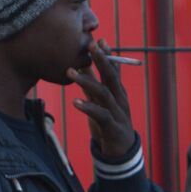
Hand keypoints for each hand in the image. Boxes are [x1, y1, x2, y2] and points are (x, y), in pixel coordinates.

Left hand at [68, 39, 136, 159]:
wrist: (120, 152)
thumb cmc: (108, 123)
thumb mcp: (100, 102)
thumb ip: (93, 84)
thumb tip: (82, 64)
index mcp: (117, 91)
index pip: (114, 69)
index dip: (107, 55)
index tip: (99, 39)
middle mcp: (119, 99)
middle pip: (111, 76)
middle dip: (102, 60)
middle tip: (90, 45)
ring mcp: (117, 113)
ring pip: (103, 93)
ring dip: (87, 81)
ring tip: (70, 71)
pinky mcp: (112, 127)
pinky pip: (100, 115)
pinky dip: (88, 107)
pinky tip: (75, 102)